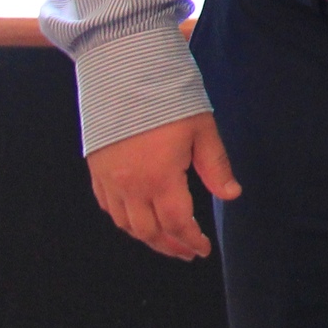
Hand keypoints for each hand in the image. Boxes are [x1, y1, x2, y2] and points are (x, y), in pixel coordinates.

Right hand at [85, 112, 241, 260]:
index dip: (191, 240)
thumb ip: (215, 166)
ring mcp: (109, 180)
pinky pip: (109, 208)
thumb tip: (231, 195)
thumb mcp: (202, 130)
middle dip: (170, 246)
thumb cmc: (168, 99)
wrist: (123, 75)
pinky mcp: (96, 171)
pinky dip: (125, 221)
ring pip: (126, 224)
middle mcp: (130, 186)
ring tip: (166, 242)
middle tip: (188, 252)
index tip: (203, 250)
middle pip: (149, 231)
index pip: (177, 223)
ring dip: (147, 238)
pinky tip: (139, 220)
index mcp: (160, 178)